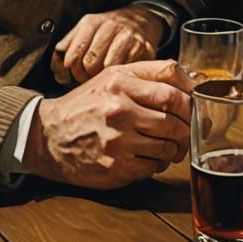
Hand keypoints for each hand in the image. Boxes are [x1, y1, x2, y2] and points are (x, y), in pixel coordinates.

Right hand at [23, 60, 193, 188]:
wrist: (49, 136)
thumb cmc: (86, 104)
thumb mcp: (113, 77)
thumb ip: (150, 73)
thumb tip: (191, 79)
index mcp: (120, 83)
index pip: (171, 92)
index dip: (189, 102)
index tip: (193, 107)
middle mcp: (118, 111)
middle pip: (174, 122)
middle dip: (186, 129)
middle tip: (187, 131)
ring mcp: (117, 142)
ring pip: (167, 147)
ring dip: (174, 148)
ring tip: (168, 144)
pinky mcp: (115, 168)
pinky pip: (153, 167)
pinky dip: (158, 163)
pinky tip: (149, 157)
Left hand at [53, 6, 165, 84]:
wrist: (139, 19)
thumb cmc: (106, 31)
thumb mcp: (83, 32)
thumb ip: (66, 49)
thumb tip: (59, 73)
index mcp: (90, 23)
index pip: (73, 56)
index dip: (72, 70)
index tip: (74, 73)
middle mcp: (109, 26)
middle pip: (90, 63)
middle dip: (87, 76)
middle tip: (89, 77)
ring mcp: (127, 36)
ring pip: (108, 68)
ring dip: (104, 77)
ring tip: (103, 76)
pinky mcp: (144, 47)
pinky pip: (127, 69)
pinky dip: (121, 75)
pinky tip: (118, 72)